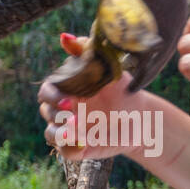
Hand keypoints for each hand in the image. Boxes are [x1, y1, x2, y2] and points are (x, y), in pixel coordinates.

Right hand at [38, 32, 141, 160]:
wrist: (143, 119)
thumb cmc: (124, 91)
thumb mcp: (108, 68)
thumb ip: (85, 51)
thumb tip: (63, 36)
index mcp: (68, 91)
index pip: (46, 92)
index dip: (51, 97)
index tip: (67, 100)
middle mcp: (64, 111)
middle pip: (45, 113)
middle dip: (56, 115)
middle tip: (74, 116)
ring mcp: (70, 130)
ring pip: (50, 134)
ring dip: (59, 134)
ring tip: (76, 133)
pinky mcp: (78, 148)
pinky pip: (65, 152)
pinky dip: (71, 149)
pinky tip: (85, 144)